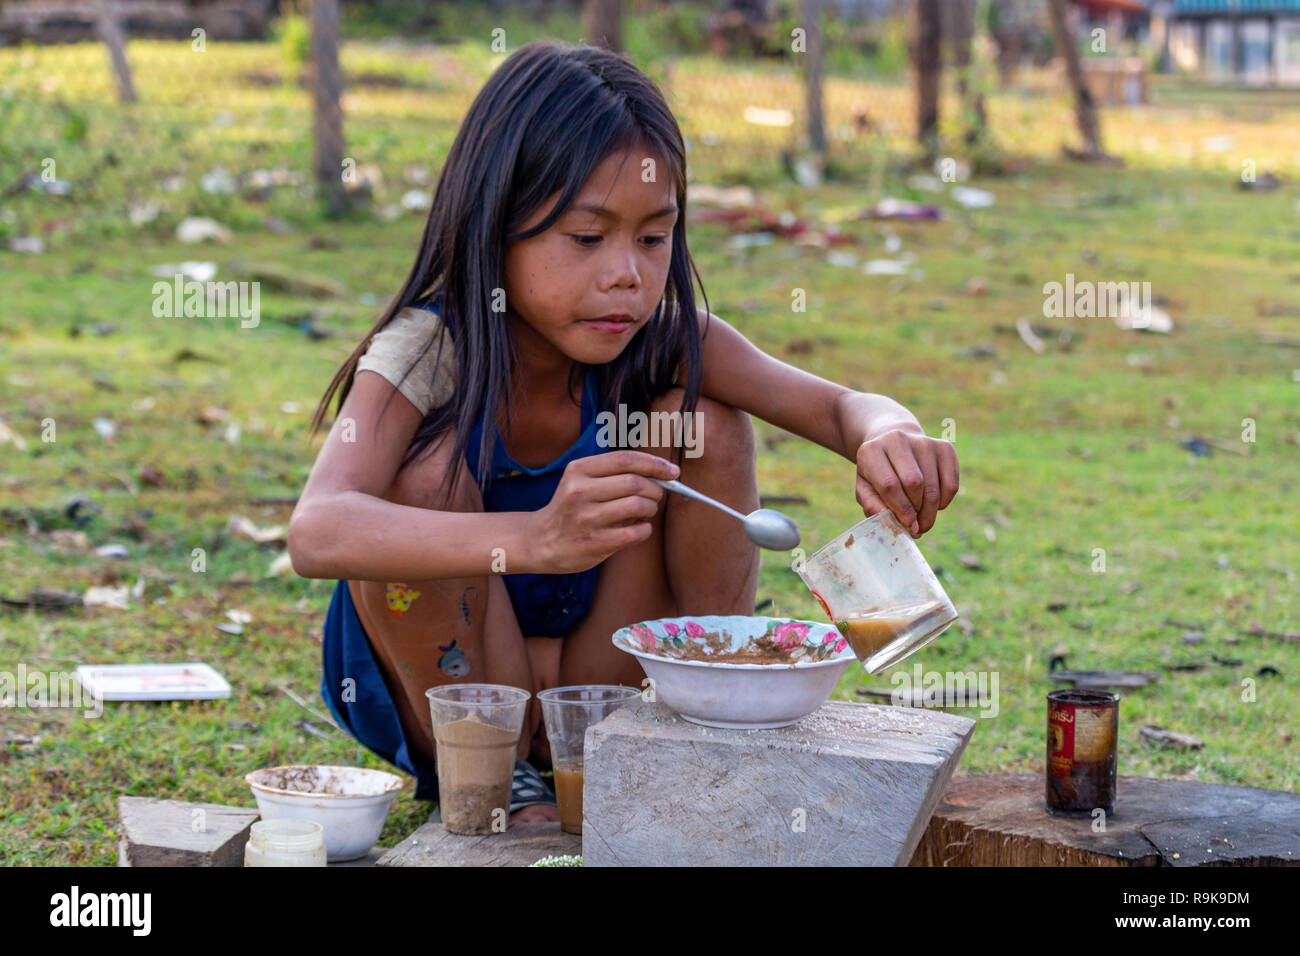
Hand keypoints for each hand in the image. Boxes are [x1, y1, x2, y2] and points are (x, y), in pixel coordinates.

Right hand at [526, 451, 676, 572]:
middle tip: (657, 495)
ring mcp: (586, 518)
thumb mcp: (580, 481)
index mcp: (578, 470)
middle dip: (656, 489)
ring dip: (651, 509)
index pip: (625, 459)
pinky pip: (635, 532)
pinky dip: (645, 529)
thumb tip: (661, 474)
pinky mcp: (594, 542)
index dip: (655, 463)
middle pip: (635, 482)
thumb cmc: (570, 508)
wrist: (540, 541)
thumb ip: (613, 474)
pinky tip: (639, 529)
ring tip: (646, 511)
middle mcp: (580, 492)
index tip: (672, 471)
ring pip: (638, 506)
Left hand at [854, 429, 958, 536]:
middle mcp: (897, 440)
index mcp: (871, 451)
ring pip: (933, 487)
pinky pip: (951, 484)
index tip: (907, 525)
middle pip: (915, 484)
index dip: (900, 510)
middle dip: (917, 511)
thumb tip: (890, 520)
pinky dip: (944, 501)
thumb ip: (872, 505)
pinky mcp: (944, 447)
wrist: (892, 445)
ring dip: (930, 511)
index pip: (890, 485)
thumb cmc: (877, 473)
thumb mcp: (865, 489)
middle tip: (916, 525)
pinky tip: (934, 503)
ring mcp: (923, 441)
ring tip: (922, 519)